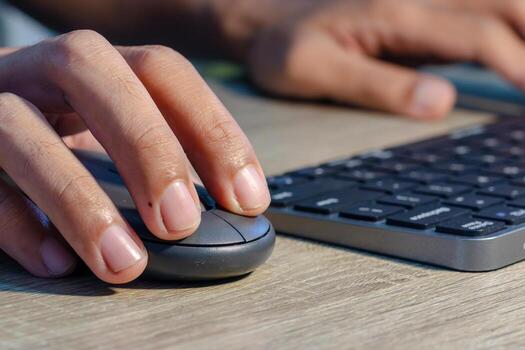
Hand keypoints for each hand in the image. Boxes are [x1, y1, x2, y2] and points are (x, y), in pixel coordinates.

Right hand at [0, 30, 269, 282]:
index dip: (212, 129)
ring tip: (124, 262)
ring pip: (21, 129)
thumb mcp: (116, 128)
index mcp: (102, 66)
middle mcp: (45, 70)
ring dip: (79, 200)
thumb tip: (230, 209)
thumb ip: (162, 155)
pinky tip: (56, 262)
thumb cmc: (64, 128)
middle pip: (95, 74)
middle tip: (181, 222)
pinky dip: (18, 224)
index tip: (247, 198)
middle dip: (148, 148)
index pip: (163, 72)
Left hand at [228, 0, 524, 119]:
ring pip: (494, 1)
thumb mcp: (314, 72)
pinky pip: (472, 12)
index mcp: (395, 13)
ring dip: (524, 28)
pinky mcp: (414, 11)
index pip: (479, 36)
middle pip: (504, 3)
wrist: (259, 14)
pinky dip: (501, 28)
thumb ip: (376, 86)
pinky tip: (510, 54)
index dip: (521, 67)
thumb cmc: (281, 45)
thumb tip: (439, 104)